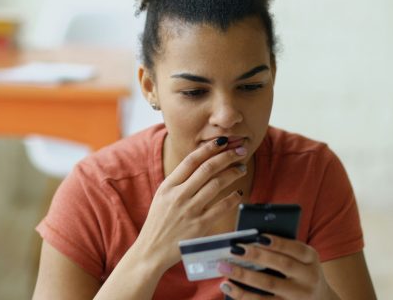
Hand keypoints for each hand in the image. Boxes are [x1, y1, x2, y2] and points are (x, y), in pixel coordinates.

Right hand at [133, 137, 247, 270]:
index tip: (223, 141)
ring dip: (232, 173)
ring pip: (216, 184)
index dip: (209, 148)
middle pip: (207, 168)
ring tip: (241, 168)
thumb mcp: (162, 197)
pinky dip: (233, 197)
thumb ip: (178, 181)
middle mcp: (178, 195)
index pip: (191, 160)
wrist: (151, 251)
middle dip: (226, 156)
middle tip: (240, 150)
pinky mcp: (199, 226)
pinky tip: (239, 192)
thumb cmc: (158, 222)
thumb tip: (199, 163)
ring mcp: (189, 210)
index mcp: (168, 186)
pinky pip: (221, 207)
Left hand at [218, 235, 339, 299]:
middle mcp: (309, 278)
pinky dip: (243, 296)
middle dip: (256, 256)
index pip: (296, 248)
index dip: (278, 242)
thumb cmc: (301, 272)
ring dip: (244, 277)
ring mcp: (299, 297)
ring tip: (224, 268)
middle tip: (234, 249)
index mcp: (311, 259)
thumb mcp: (302, 259)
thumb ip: (283, 249)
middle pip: (282, 265)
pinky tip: (228, 287)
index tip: (258, 236)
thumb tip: (250, 239)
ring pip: (269, 287)